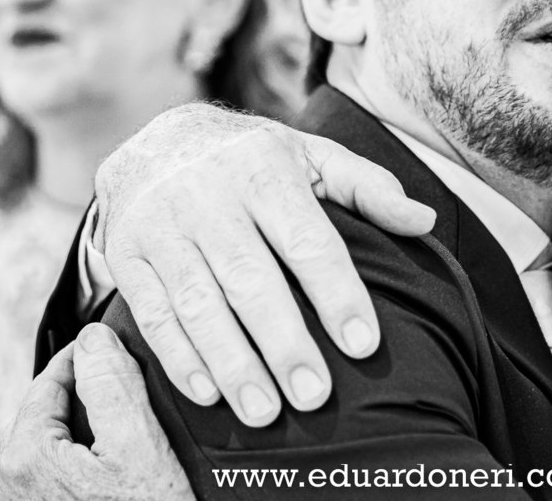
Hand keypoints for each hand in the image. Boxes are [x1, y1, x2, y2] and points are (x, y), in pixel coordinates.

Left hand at [0, 324, 193, 500]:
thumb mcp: (139, 448)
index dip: (92, 354)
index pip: (52, 376)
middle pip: (52, 409)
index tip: (122, 342)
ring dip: (92, 426)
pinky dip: (89, 458)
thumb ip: (113, 385)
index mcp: (24, 454)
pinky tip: (122, 466)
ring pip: (58, 441)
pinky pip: (62, 471)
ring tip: (132, 423)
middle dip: (91, 391)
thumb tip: (95, 339)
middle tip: (134, 380)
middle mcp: (9, 482)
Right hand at [93, 103, 435, 424]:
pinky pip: (152, 312)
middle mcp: (208, 195)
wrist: (155, 141)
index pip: (307, 238)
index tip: (363, 345)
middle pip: (250, 278)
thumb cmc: (252, 160)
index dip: (336, 293)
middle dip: (283, 341)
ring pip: (197, 302)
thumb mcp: (311, 156)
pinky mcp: (127, 254)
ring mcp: (161, 225)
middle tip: (315, 395)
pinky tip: (209, 394)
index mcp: (264, 169)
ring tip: (265, 411)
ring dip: (231, 362)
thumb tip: (424, 220)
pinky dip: (179, 357)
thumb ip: (368, 188)